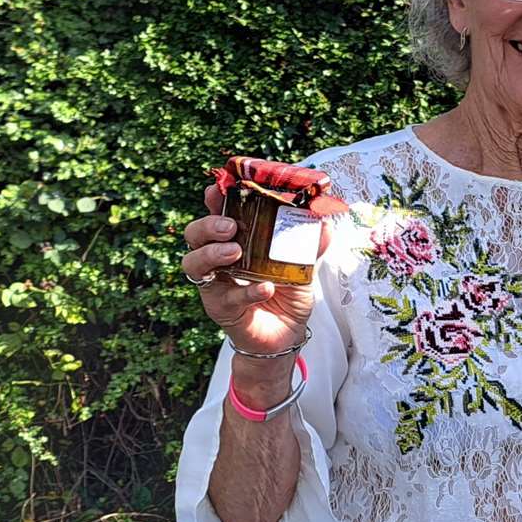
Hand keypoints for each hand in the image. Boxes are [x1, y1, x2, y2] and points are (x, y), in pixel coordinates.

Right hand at [180, 185, 331, 357]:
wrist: (287, 333)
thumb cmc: (287, 295)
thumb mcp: (303, 267)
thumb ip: (311, 246)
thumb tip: (325, 224)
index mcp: (236, 241)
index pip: (218, 215)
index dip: (215, 200)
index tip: (218, 188)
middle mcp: (219, 259)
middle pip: (195, 235)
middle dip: (208, 224)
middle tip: (230, 227)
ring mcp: (216, 284)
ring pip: (195, 263)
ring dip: (213, 253)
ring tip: (236, 252)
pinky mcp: (221, 308)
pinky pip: (228, 297)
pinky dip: (247, 291)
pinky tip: (265, 288)